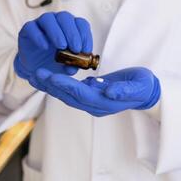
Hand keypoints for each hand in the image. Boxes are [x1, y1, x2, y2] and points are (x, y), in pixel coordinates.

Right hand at [14, 11, 92, 86]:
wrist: (36, 68)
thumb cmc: (56, 63)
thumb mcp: (66, 67)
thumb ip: (72, 66)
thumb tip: (73, 68)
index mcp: (71, 27)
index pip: (81, 24)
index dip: (85, 36)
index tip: (86, 50)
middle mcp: (57, 21)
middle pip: (65, 18)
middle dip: (72, 34)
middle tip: (76, 49)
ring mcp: (41, 24)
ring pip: (48, 19)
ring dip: (57, 32)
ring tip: (62, 47)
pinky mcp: (28, 29)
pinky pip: (32, 27)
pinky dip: (39, 36)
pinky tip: (45, 47)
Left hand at [31, 67, 160, 116]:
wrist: (146, 93)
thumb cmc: (142, 87)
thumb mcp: (137, 86)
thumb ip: (124, 90)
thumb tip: (109, 92)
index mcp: (104, 103)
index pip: (80, 94)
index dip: (64, 86)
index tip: (49, 76)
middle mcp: (95, 105)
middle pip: (69, 97)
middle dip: (51, 86)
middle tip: (35, 74)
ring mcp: (92, 102)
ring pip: (67, 96)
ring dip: (51, 87)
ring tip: (35, 76)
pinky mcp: (91, 96)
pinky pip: (71, 92)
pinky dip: (59, 85)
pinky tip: (49, 78)